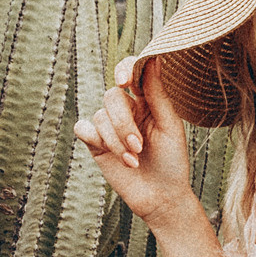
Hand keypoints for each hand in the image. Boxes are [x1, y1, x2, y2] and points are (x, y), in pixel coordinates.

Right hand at [76, 57, 197, 226]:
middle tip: (139, 147)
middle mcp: (127, 109)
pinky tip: (115, 157)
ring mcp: (109, 126)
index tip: (125, 82)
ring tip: (133, 160)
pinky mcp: (96, 143)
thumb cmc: (172, 161)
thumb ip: (158, 93)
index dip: (125, 69)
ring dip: (116, 141)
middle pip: (112, 97)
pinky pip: (83, 128)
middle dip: (124, 124)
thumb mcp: (170, 126)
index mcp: (147, 99)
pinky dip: (97, 140)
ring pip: (100, 116)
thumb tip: (154, 58)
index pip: (131, 71)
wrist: (161, 197)